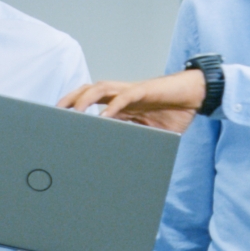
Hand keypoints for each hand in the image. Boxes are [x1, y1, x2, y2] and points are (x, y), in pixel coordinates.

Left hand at [59, 71, 207, 129]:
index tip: (57, 119)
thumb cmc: (173, 113)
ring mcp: (132, 91)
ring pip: (101, 88)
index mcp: (120, 103)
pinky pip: (126, 96)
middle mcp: (122, 94)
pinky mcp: (145, 91)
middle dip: (70, 99)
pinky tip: (103, 117)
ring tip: (73, 112)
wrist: (195, 97)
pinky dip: (113, 106)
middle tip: (54, 112)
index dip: (74, 107)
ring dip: (85, 99)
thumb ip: (134, 139)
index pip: (91, 101)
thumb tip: (122, 162)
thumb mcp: (149, 132)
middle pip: (89, 91)